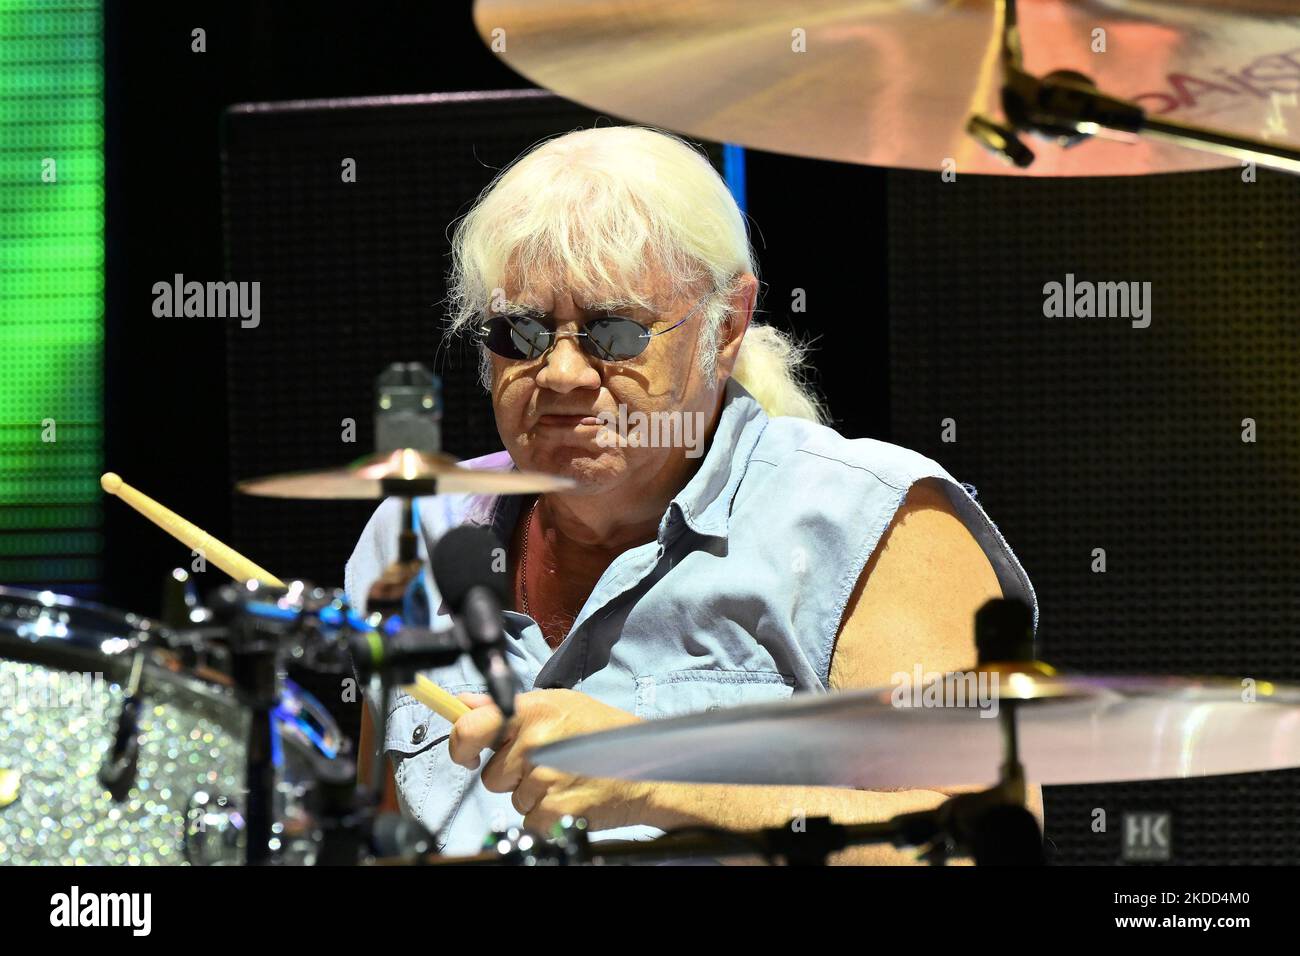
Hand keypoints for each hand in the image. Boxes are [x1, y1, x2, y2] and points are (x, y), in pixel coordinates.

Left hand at [448, 688, 645, 831]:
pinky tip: (569, 795)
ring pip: (511, 798)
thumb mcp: (559, 704)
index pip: (471, 728)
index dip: (461, 744)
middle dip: (511, 774)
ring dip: (531, 794)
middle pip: (491, 774)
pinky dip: (545, 814)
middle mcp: (537, 742)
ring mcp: (546, 779)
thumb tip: (465, 704)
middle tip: (545, 762)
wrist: (648, 767)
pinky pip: (529, 818)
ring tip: (564, 777)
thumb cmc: (603, 731)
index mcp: (534, 710)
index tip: (468, 754)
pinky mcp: (555, 811)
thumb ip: (508, 707)